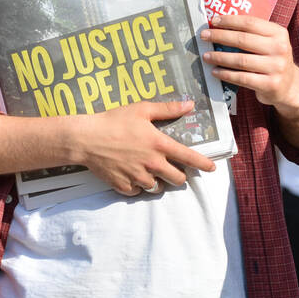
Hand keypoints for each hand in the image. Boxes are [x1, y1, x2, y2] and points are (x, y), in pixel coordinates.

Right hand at [73, 100, 216, 196]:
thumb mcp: (142, 109)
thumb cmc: (113, 121)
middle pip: (177, 179)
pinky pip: (139, 191)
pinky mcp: (125, 186)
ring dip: (158, 181)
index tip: (212, 167)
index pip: (189, 158)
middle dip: (178, 175)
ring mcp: (138, 177)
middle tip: (172, 168)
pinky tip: (132, 174)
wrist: (86, 139)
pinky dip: (139, 186)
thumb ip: (167, 109)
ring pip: (158, 188)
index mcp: (159, 145)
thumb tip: (189, 105)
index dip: (204, 164)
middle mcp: (153, 164)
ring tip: (150, 171)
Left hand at [201, 14, 298, 111]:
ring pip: (241, 60)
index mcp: (279, 33)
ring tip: (206, 56)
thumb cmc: (272, 60)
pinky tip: (215, 71)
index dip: (230, 21)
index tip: (213, 21)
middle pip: (243, 40)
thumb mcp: (270, 43)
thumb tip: (219, 26)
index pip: (250, 22)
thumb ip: (252, 34)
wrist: (290, 87)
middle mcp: (280, 48)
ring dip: (220, 57)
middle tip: (204, 36)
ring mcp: (276, 67)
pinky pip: (242, 78)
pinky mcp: (270, 84)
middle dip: (220, 36)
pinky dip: (226, 74)